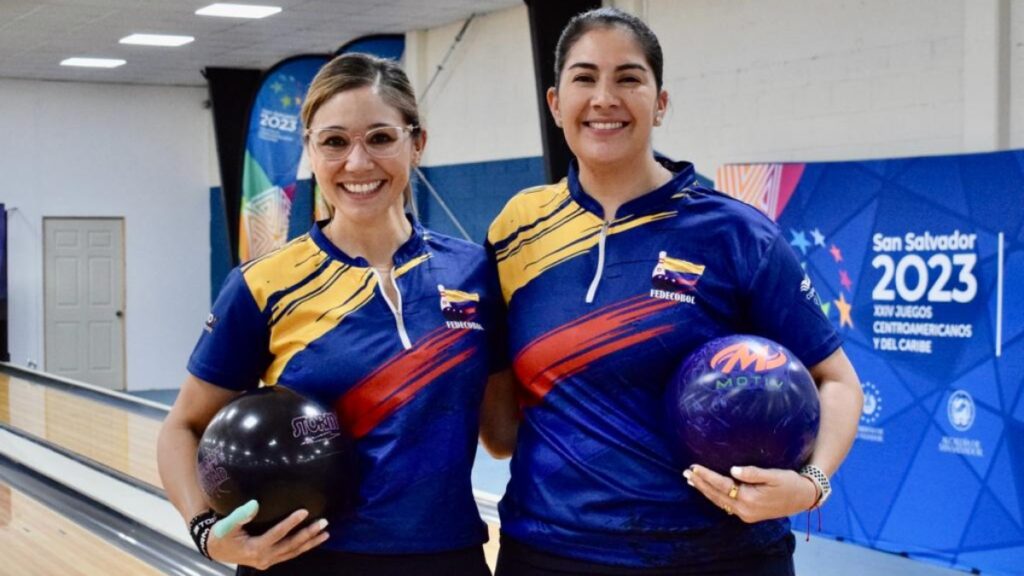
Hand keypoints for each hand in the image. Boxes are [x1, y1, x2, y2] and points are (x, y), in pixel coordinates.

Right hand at [206, 500, 329, 568]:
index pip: (277, 534)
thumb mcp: (226, 525)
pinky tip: (313, 541)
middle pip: (290, 546)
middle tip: (323, 523)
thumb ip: (240, 515)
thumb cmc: (221, 534)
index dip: (291, 523)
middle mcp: (264, 558)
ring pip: (293, 552)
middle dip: (308, 534)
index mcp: (254, 548)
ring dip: (310, 543)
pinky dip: (302, 548)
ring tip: (325, 533)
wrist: (215, 550)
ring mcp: (268, 561)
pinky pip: (289, 554)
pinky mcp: (270, 560)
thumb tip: (254, 504)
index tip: (304, 511)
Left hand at [683, 464, 817, 523]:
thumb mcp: (774, 475)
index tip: (694, 467)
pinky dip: (715, 497)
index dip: (706, 476)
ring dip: (705, 491)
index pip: (721, 485)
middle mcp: (745, 510)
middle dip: (700, 484)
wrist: (803, 498)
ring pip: (719, 502)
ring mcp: (746, 514)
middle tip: (685, 473)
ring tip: (692, 480)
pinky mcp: (748, 515)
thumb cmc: (789, 482)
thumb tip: (733, 470)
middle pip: (716, 496)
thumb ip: (753, 473)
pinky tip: (708, 490)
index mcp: (750, 499)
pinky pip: (726, 506)